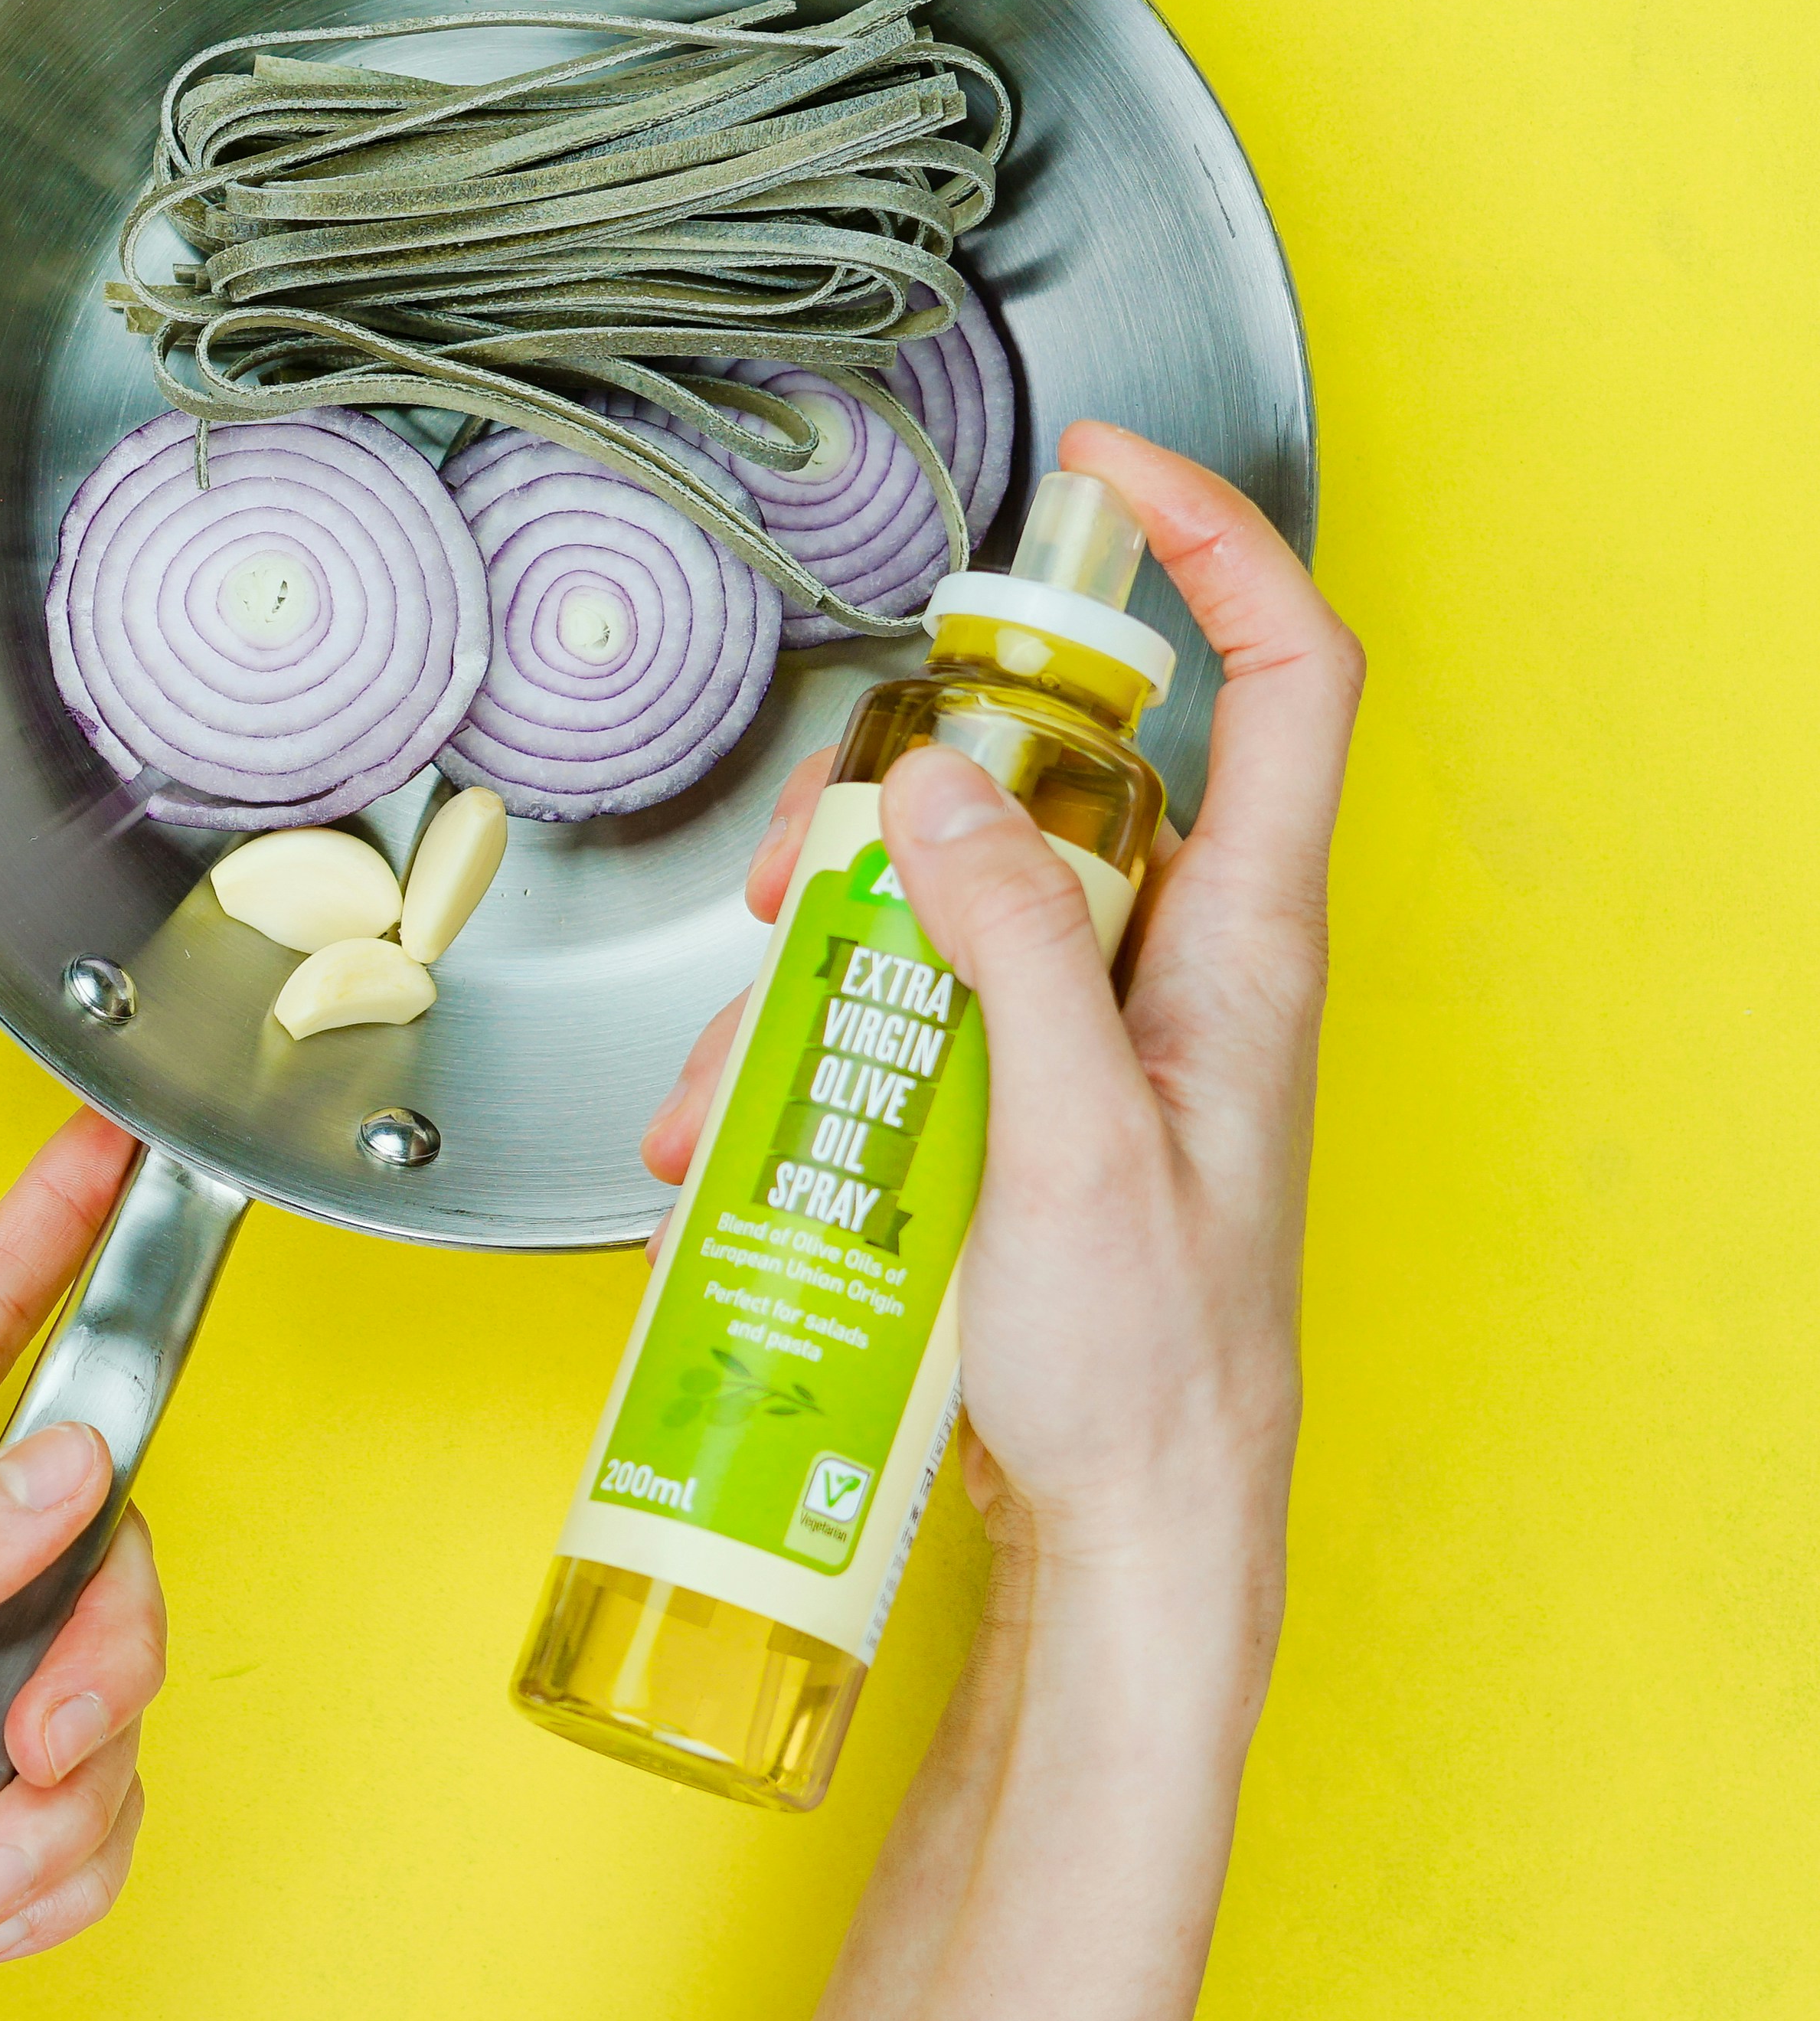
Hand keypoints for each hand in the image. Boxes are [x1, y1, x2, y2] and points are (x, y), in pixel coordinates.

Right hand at [643, 420, 1359, 1653]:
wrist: (1133, 1540)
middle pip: (1045, 790)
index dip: (1216, 550)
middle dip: (889, 813)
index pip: (1285, 682)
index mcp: (1243, 946)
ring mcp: (1090, 1039)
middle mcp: (1174, 970)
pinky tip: (736, 1140)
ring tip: (735, 1073)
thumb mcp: (1073, 1142)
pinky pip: (901, 1024)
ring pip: (942, 911)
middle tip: (794, 873)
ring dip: (812, 969)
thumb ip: (1012, 955)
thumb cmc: (1155, 1374)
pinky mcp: (1016, 1109)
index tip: (1101, 480)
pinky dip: (805, 1063)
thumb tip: (941, 797)